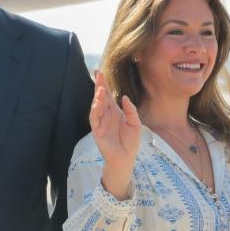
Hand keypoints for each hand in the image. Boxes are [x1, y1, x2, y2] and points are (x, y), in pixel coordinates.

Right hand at [89, 72, 140, 197]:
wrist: (126, 158)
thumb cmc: (131, 142)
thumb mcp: (135, 123)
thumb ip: (131, 110)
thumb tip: (124, 97)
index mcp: (115, 112)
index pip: (108, 95)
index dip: (104, 84)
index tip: (100, 72)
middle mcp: (106, 114)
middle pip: (101, 97)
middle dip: (98, 85)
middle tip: (97, 72)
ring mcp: (101, 121)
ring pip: (97, 105)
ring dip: (97, 96)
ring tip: (100, 87)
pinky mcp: (97, 130)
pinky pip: (94, 117)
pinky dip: (95, 109)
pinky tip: (98, 101)